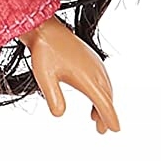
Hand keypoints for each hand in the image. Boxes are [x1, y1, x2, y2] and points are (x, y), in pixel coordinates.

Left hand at [18, 15, 119, 133]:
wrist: (45, 29)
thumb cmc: (44, 52)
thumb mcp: (44, 77)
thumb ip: (53, 96)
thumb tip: (59, 114)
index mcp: (87, 78)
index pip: (103, 103)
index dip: (110, 117)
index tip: (116, 129)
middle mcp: (95, 71)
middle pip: (106, 97)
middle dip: (106, 114)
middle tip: (103, 130)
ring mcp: (94, 64)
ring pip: (105, 88)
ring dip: (103, 103)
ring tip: (95, 118)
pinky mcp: (90, 59)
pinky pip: (101, 79)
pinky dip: (101, 91)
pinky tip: (93, 95)